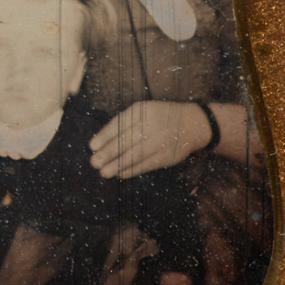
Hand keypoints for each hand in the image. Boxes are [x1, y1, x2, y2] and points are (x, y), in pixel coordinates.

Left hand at [89, 101, 213, 178]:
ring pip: (135, 155)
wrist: (193, 123)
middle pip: (125, 141)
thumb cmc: (160, 116)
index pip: (119, 124)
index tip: (92, 146)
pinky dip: (133, 170)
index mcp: (142, 111)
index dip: (105, 136)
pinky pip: (146, 164)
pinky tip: (120, 173)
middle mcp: (150, 125)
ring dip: (117, 165)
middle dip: (108, 153)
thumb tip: (102, 140)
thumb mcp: (144, 110)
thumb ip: (125, 122)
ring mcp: (159, 141)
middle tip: (94, 162)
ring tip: (103, 172)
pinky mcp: (166, 156)